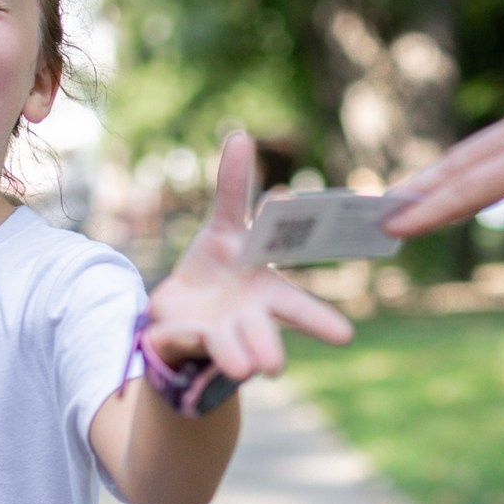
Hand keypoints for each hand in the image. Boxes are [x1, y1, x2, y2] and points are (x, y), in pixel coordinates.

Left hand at [147, 131, 353, 378]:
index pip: (297, 293)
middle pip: (285, 319)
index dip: (319, 309)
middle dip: (311, 328)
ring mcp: (224, 334)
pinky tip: (160, 338)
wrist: (182, 316)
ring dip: (243, 355)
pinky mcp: (190, 343)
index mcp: (268, 283)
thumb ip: (232, 188)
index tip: (343, 330)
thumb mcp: (223, 227)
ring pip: (236, 347)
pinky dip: (174, 338)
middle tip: (342, 341)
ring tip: (247, 369)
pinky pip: (182, 342)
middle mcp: (254, 312)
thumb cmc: (215, 269)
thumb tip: (239, 135)